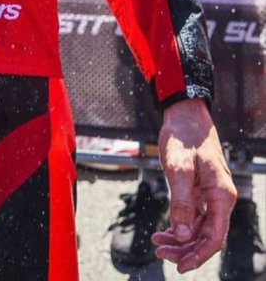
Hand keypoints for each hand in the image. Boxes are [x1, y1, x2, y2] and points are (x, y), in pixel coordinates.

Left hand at [152, 99, 235, 273]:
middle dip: (185, 249)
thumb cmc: (183, 135)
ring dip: (181, 240)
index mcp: (221, 194)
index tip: (179, 266)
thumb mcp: (179, 167)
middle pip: (207, 237)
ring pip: (200, 229)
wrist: (185, 114)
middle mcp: (220, 199)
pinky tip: (163, 231)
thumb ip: (182, 202)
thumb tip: (183, 235)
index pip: (215, 236)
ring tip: (157, 242)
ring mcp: (211, 196)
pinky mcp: (201, 193)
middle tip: (160, 251)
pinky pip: (194, 218)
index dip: (198, 255)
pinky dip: (180, 227)